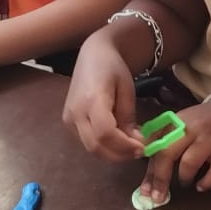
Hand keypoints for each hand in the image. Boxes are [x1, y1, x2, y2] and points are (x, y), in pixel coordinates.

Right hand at [62, 36, 143, 161]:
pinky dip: (103, 146)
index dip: (124, 146)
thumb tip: (136, 143)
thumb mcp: (127, 90)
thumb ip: (129, 117)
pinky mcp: (68, 122)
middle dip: (119, 154)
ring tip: (131, 147)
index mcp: (92, 99)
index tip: (142, 147)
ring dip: (112, 153)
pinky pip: (86, 142)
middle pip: (95, 146)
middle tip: (139, 152)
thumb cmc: (113, 68)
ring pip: (90, 148)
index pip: (105, 133)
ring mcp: (69, 118)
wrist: (93, 55)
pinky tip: (117, 141)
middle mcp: (75, 111)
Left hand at [137, 97, 210, 201]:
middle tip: (158, 197)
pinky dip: (207, 182)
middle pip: (167, 153)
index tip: (144, 189)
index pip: (157, 145)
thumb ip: (170, 136)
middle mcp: (194, 127)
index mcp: (180, 120)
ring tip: (186, 183)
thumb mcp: (189, 119)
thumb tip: (146, 157)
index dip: (149, 169)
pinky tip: (203, 186)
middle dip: (160, 178)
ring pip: (189, 163)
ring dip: (184, 178)